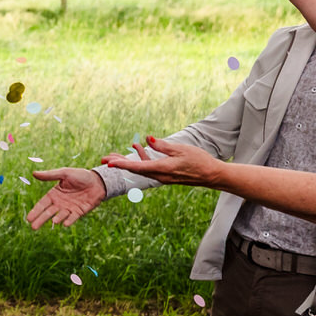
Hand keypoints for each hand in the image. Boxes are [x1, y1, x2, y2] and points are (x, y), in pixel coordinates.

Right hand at [26, 168, 106, 228]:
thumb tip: (33, 173)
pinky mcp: (79, 212)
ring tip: (53, 221)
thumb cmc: (80, 176)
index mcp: (54, 194)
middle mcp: (60, 203)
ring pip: (60, 216)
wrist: (98, 181)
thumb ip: (50, 175)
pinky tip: (65, 223)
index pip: (42, 204)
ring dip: (56, 219)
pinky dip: (69, 220)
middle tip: (34, 227)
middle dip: (41, 220)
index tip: (28, 218)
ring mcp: (69, 208)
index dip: (35, 211)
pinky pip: (73, 217)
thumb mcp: (64, 173)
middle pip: (48, 213)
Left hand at [103, 136, 222, 186]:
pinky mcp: (165, 174)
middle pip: (135, 169)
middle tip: (103, 159)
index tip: (110, 163)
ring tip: (114, 154)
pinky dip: (142, 158)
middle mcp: (159, 176)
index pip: (138, 167)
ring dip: (128, 160)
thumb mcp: (181, 149)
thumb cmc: (199, 161)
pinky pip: (149, 167)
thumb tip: (148, 139)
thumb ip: (163, 146)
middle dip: (119, 164)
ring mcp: (162, 176)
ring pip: (140, 168)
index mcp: (162, 169)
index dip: (123, 164)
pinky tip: (139, 147)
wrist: (212, 175)